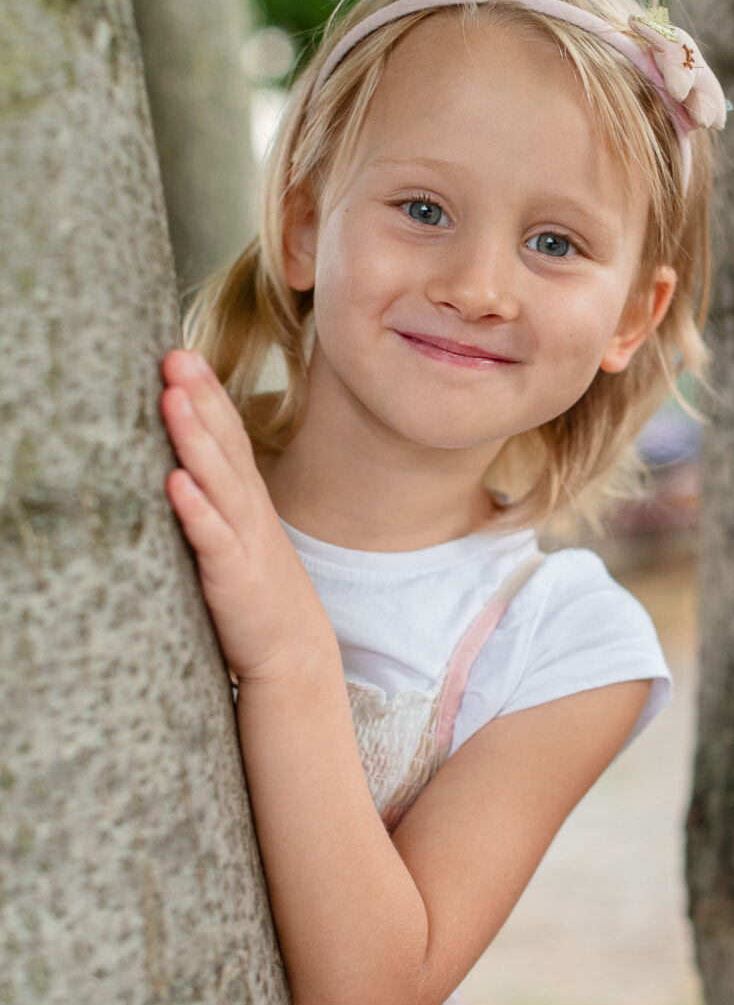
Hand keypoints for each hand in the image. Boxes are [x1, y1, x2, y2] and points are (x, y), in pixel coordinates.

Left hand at [159, 349, 333, 683]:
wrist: (292, 652)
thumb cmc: (254, 591)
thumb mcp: (236, 534)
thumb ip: (214, 498)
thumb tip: (177, 464)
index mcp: (246, 498)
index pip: (229, 434)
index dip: (208, 392)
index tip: (183, 352)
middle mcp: (248, 509)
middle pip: (224, 443)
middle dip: (201, 397)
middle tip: (176, 355)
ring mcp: (244, 540)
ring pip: (217, 480)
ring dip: (194, 438)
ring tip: (171, 398)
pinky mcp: (234, 576)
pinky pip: (212, 538)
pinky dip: (195, 509)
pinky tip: (175, 482)